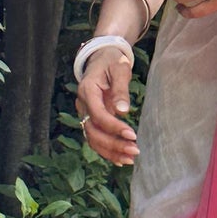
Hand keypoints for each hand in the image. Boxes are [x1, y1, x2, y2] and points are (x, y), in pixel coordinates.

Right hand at [76, 46, 136, 164]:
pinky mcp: (91, 119)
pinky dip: (107, 151)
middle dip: (113, 144)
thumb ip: (120, 89)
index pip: (98, 115)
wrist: (102, 57)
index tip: (132, 135)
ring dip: (110, 151)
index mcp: (87, 91)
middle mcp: (82, 105)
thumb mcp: (119, 68)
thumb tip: (123, 111)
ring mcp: (85, 113)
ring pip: (92, 139)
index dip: (114, 127)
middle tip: (134, 151)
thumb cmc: (112, 61)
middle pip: (93, 131)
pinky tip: (121, 159)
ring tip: (130, 159)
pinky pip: (95, 138)